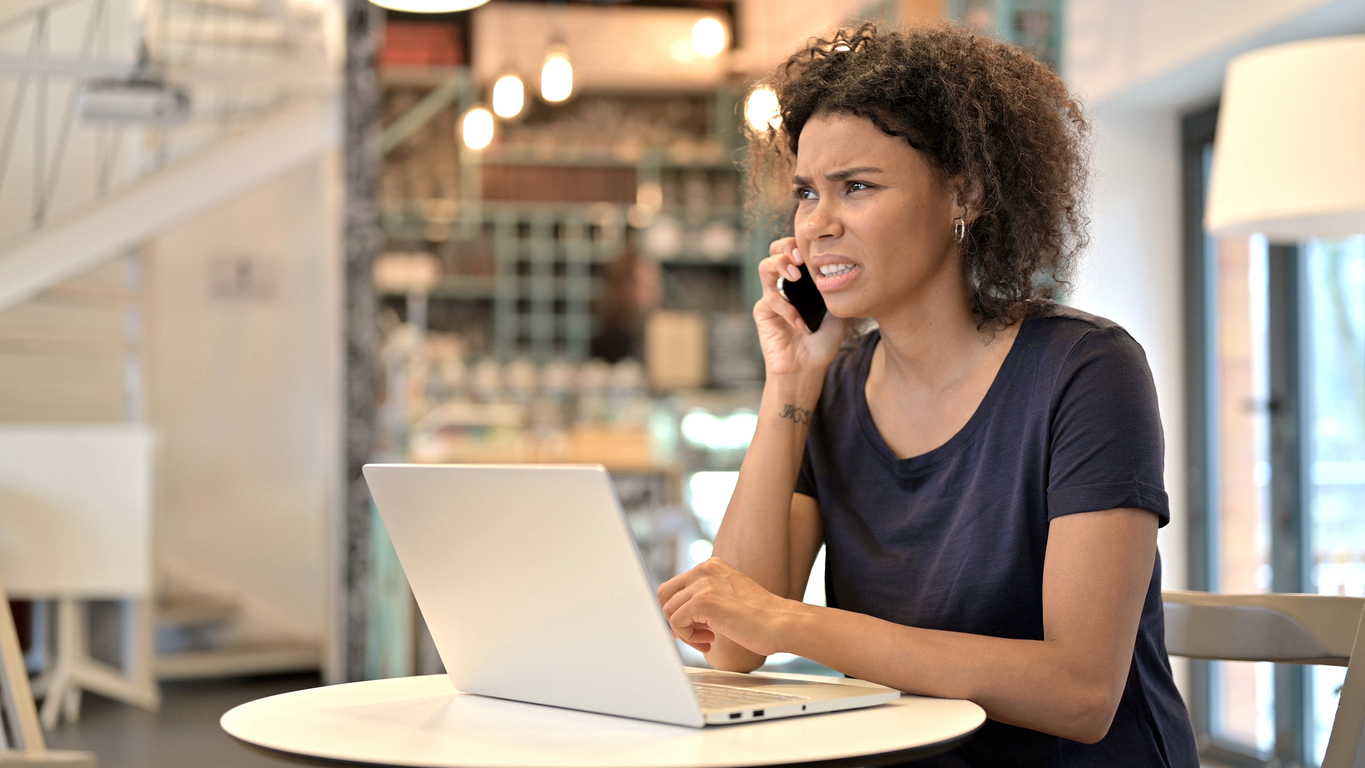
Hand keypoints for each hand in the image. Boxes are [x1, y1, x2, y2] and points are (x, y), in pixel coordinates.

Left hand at [657, 557, 798, 656]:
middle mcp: (704, 569)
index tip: (694, 627)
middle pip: (663, 595)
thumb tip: (674, 615)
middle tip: (695, 634)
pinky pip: (676, 622)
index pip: (675, 587)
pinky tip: (710, 641)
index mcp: (711, 566)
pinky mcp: (703, 601)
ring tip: (708, 639)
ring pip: (668, 610)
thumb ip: (704, 598)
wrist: (781, 624)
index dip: (679, 611)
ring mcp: (703, 583)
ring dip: (684, 631)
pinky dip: (688, 638)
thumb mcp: (728, 597)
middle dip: (673, 618)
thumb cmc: (760, 619)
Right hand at [756, 237, 847, 378]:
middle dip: (785, 247)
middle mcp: (783, 286)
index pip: (795, 252)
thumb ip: (839, 292)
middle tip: (800, 257)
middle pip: (774, 251)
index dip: (801, 244)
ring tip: (795, 276)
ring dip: (780, 265)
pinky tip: (800, 324)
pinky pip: (770, 300)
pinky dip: (787, 310)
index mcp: (800, 283)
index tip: (816, 250)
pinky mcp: (762, 313)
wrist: (807, 369)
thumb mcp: (839, 314)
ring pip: (765, 267)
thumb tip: (850, 271)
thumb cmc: (822, 344)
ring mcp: (770, 298)